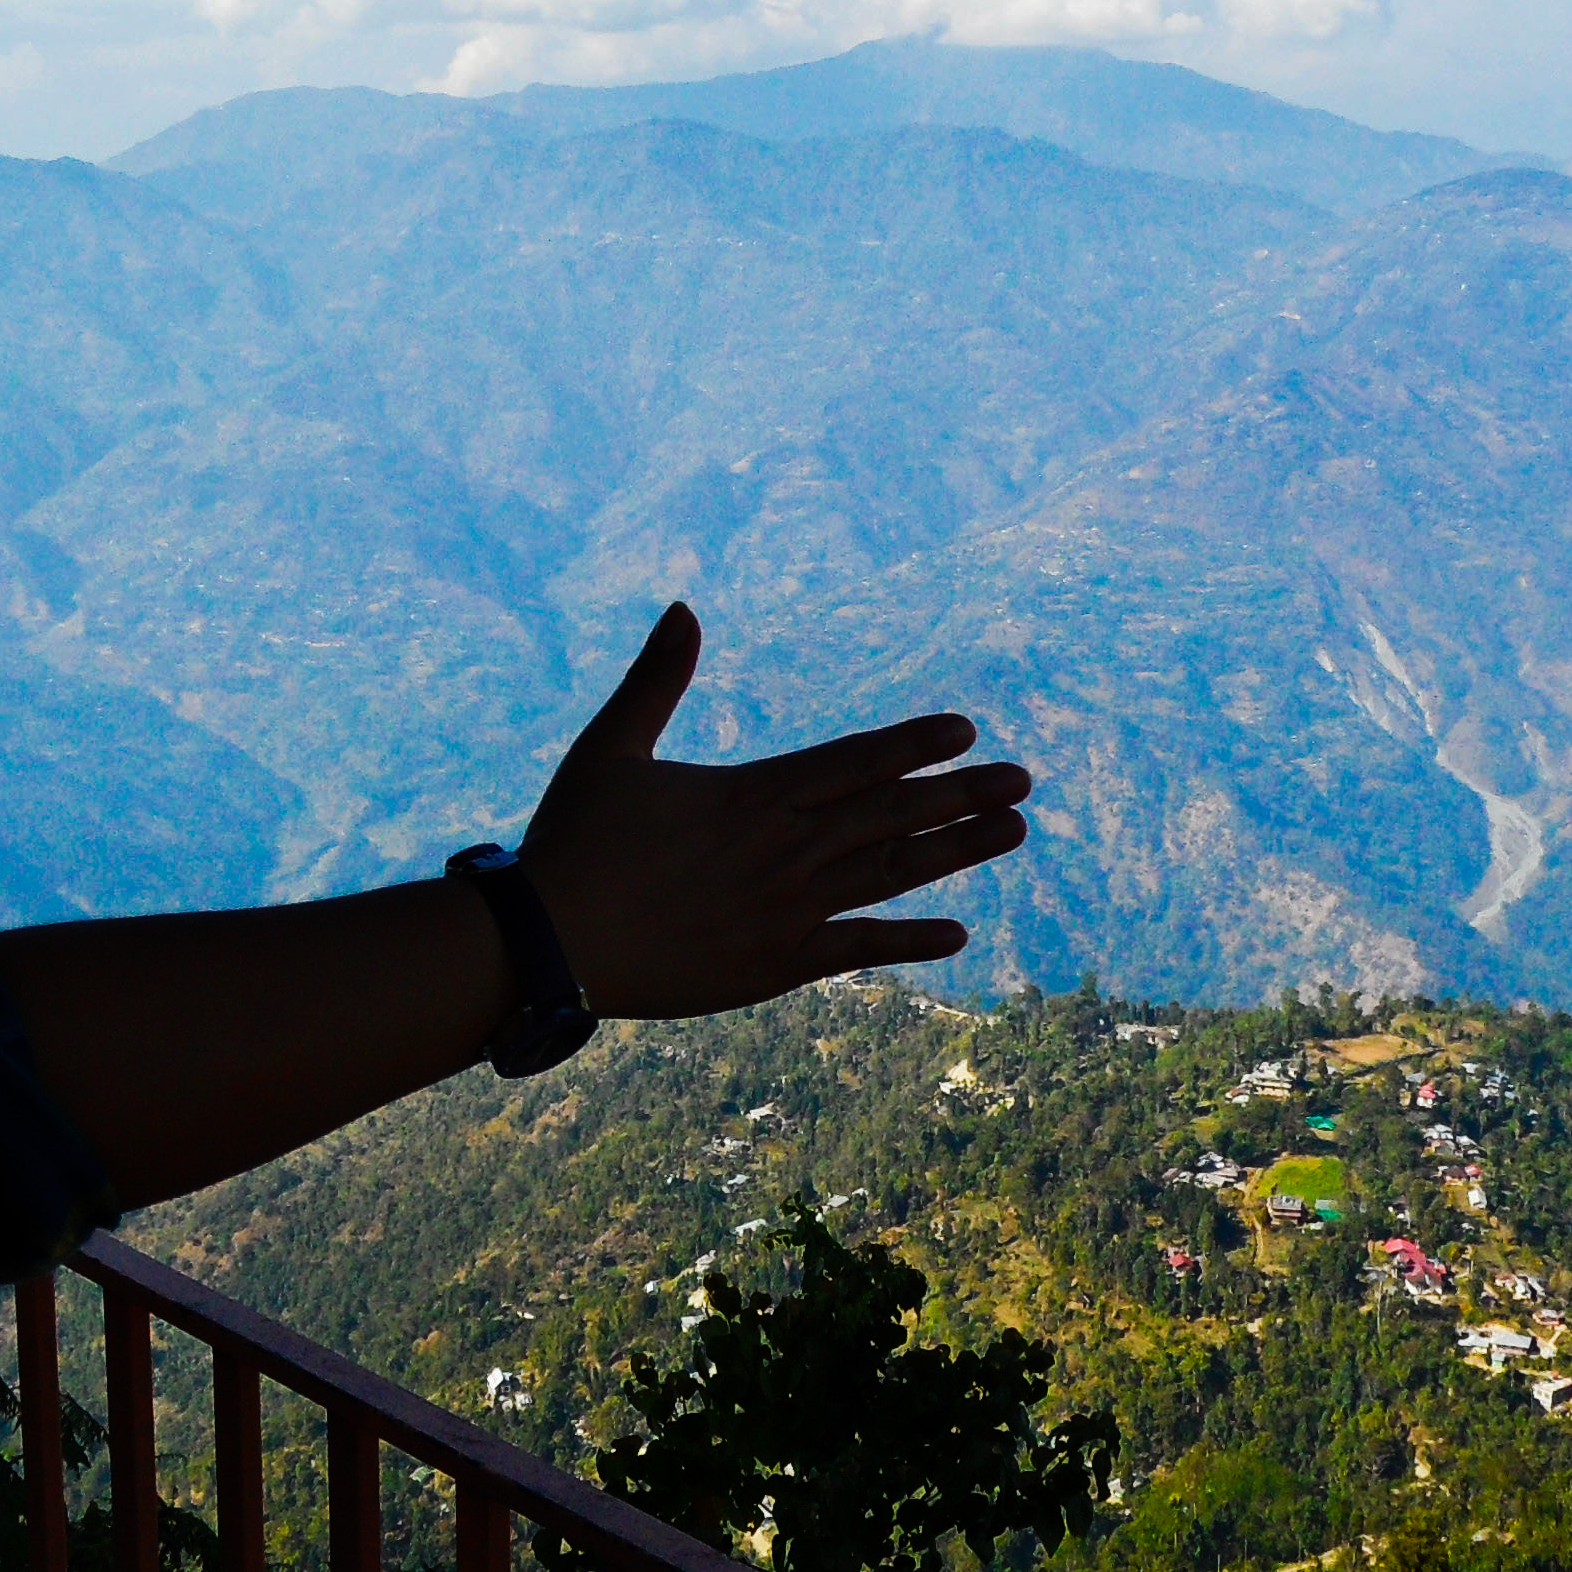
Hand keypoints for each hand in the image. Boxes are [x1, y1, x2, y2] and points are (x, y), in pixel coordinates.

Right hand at [514, 604, 1029, 1017]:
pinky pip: (856, 951)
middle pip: (890, 813)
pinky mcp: (774, 966)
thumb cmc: (572, 843)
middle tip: (1024, 779)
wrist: (548, 943)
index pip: (853, 761)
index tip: (965, 730)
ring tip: (1013, 830)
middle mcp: (783, 847)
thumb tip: (684, 606)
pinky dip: (906, 941)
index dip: (913, 745)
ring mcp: (785, 908)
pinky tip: (958, 934)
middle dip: (960, 793)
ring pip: (889, 874)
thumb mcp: (611, 747)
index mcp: (751, 792)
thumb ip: (657, 679)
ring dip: (955, 852)